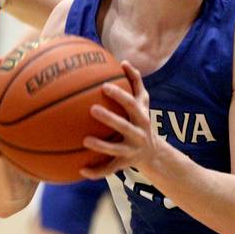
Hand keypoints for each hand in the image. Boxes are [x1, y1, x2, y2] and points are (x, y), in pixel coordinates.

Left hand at [79, 61, 157, 178]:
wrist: (154, 153)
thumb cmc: (142, 119)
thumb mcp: (144, 102)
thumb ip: (136, 82)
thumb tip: (124, 61)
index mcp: (141, 117)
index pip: (131, 104)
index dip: (120, 95)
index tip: (104, 86)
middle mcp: (138, 134)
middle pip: (124, 126)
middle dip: (110, 118)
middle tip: (92, 109)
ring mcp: (131, 151)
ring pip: (115, 150)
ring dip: (101, 146)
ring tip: (85, 140)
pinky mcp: (124, 165)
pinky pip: (109, 170)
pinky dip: (96, 172)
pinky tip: (80, 170)